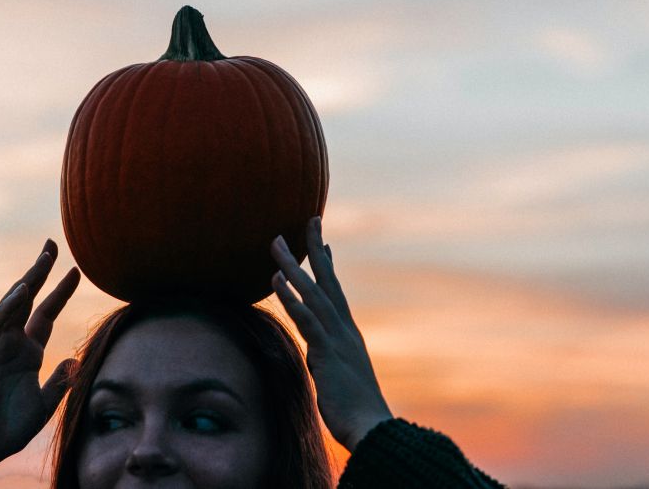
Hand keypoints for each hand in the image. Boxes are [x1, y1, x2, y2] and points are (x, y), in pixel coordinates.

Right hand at [0, 239, 80, 487]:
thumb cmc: (7, 428)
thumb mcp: (44, 405)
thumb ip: (60, 383)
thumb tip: (75, 361)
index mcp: (29, 353)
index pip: (47, 314)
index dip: (61, 292)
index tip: (76, 270)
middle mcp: (13, 343)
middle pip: (29, 300)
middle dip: (41, 273)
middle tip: (52, 245)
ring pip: (12, 305)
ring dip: (27, 281)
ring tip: (44, 259)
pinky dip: (8, 307)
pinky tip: (22, 291)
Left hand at [271, 217, 392, 451]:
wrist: (372, 428)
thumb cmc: (356, 411)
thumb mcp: (342, 379)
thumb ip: (331, 363)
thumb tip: (321, 358)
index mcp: (348, 334)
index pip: (336, 292)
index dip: (328, 267)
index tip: (324, 243)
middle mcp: (344, 329)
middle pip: (327, 281)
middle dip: (316, 249)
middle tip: (309, 220)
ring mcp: (336, 339)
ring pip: (313, 293)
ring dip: (293, 265)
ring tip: (275, 243)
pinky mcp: (326, 353)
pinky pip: (306, 319)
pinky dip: (291, 297)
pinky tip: (276, 279)